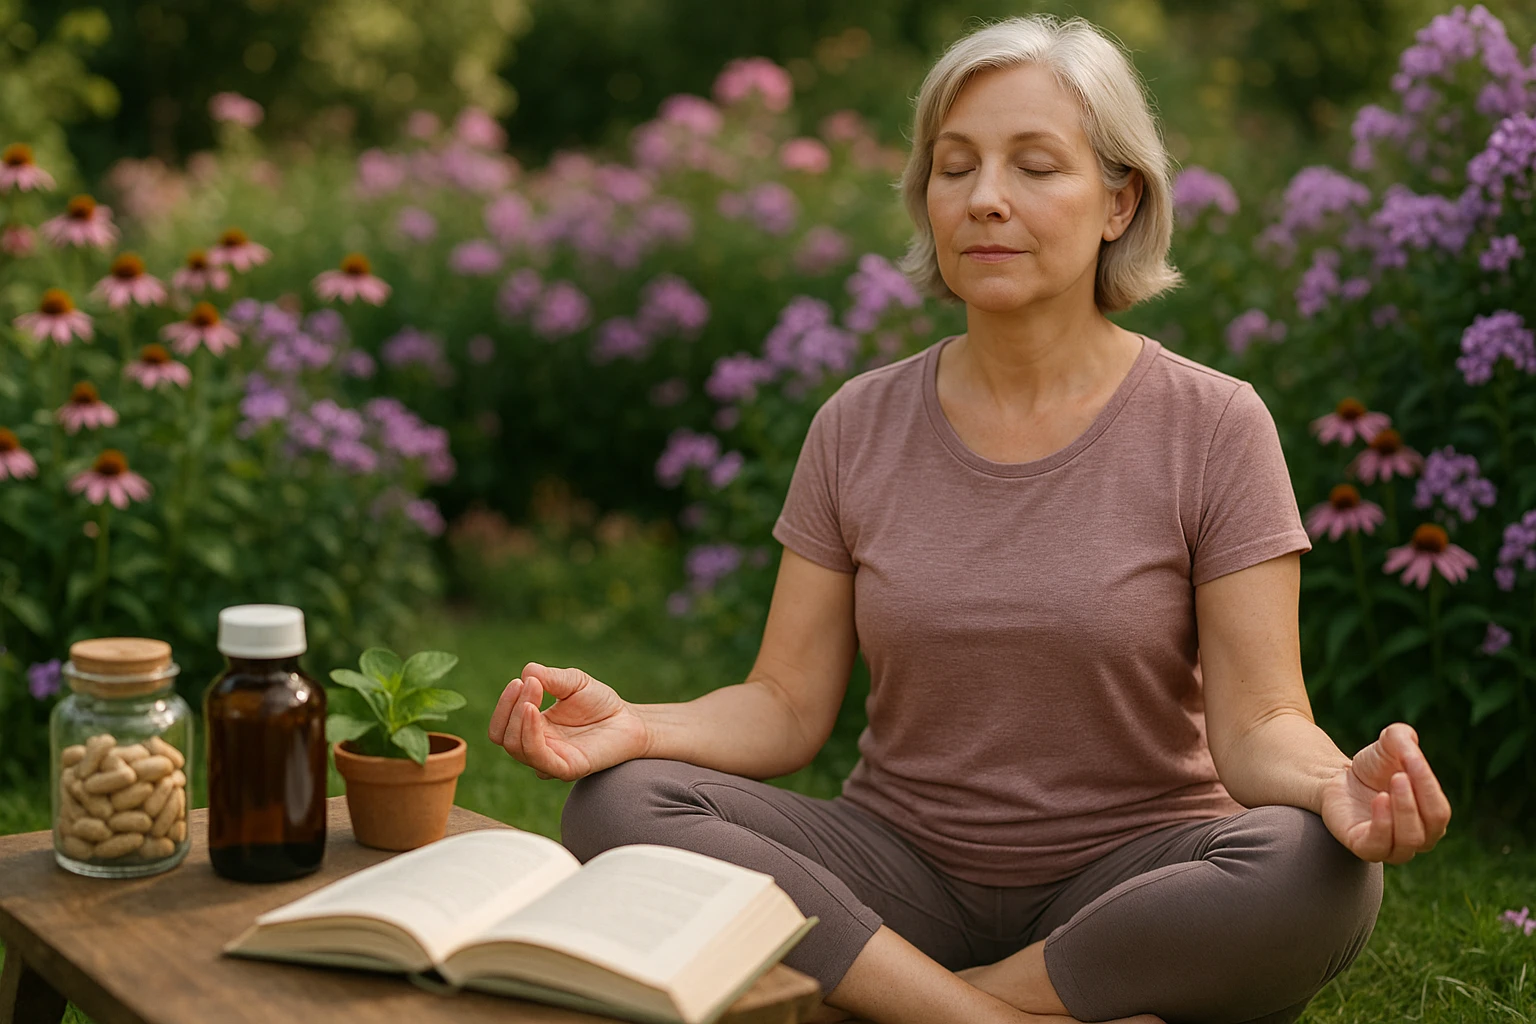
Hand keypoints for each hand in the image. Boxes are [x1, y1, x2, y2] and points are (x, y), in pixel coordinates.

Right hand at [488, 662, 650, 781]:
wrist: (629, 719)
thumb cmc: (599, 702)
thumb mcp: (571, 682)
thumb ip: (549, 677)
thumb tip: (526, 673)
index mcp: (532, 730)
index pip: (501, 726)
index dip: (504, 704)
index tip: (518, 681)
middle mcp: (537, 748)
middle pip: (502, 737)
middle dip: (510, 707)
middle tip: (529, 684)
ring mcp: (550, 761)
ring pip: (516, 747)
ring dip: (518, 717)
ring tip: (532, 694)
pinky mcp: (567, 769)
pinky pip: (539, 758)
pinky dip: (530, 734)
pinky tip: (533, 711)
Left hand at [1319, 722, 1450, 864]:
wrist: (1339, 780)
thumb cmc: (1373, 767)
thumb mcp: (1390, 744)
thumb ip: (1404, 739)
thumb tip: (1410, 746)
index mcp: (1431, 817)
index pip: (1439, 810)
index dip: (1428, 785)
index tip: (1411, 759)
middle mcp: (1419, 838)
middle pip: (1431, 827)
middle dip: (1415, 800)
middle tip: (1398, 776)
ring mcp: (1393, 847)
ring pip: (1410, 840)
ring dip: (1401, 811)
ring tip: (1385, 790)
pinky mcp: (1365, 849)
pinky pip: (1379, 847)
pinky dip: (1382, 825)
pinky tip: (1378, 801)